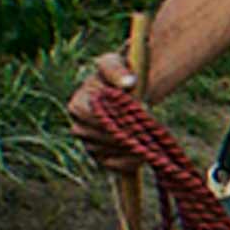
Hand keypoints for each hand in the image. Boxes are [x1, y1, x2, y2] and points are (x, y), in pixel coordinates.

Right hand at [66, 52, 141, 174]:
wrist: (129, 91)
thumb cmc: (119, 75)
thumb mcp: (115, 64)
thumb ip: (118, 70)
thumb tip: (128, 82)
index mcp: (78, 105)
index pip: (92, 117)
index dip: (115, 116)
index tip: (138, 111)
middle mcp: (80, 127)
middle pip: (101, 137)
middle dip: (125, 132)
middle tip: (148, 128)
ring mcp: (90, 144)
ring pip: (108, 151)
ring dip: (130, 146)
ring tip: (150, 139)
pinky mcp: (103, 156)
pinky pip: (114, 165)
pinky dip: (130, 162)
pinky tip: (146, 154)